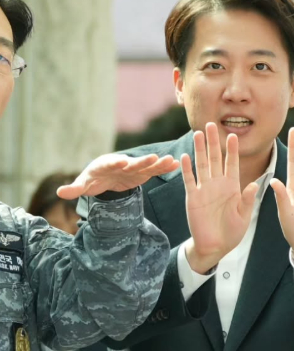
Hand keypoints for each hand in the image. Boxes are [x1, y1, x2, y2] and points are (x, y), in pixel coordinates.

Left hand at [57, 153, 179, 198]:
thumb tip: (60, 192)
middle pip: (133, 162)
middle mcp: (122, 163)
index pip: (111, 163)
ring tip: (170, 160)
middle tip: (153, 158)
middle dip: (142, 161)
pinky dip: (163, 167)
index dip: (117, 163)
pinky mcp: (142, 173)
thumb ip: (74, 188)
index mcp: (106, 165)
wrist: (105, 174)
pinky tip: (176, 164)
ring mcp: (133, 168)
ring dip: (158, 163)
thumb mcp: (83, 184)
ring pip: (146, 165)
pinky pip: (154, 170)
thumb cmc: (92, 179)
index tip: (123, 162)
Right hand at [181, 123, 258, 273]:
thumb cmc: (232, 232)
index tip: (233, 135)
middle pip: (215, 158)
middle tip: (211, 124)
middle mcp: (218, 184)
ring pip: (202, 165)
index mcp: (232, 186)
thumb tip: (254, 184)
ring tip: (198, 134)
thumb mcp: (244, 216)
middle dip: (214, 141)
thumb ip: (247, 200)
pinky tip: (185, 156)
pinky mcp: (192, 198)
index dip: (232, 150)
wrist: (215, 247)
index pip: (232, 163)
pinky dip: (187, 169)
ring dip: (200, 149)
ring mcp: (204, 189)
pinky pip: (189, 180)